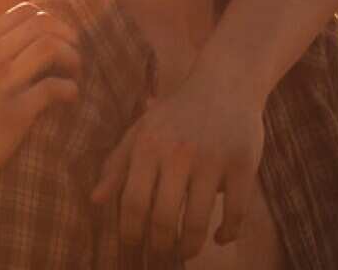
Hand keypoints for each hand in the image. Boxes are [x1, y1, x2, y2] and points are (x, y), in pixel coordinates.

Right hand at [0, 3, 80, 194]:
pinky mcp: (14, 112)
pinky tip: (68, 98)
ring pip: (50, 47)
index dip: (50, 22)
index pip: (24, 11)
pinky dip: (70, 90)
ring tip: (73, 74)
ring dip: (72, 59)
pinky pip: (54, 88)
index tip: (57, 41)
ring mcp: (0, 83)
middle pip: (43, 24)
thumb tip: (12, 35)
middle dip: (67, 36)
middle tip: (72, 56)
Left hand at [90, 65, 264, 259]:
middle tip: (159, 254)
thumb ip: (117, 165)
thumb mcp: (140, 131)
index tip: (132, 244)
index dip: (130, 230)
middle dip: (158, 244)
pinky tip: (220, 238)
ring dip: (189, 246)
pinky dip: (228, 233)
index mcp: (148, 146)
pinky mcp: (242, 165)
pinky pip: (235, 212)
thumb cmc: (175, 113)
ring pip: (197, 220)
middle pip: (162, 217)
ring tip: (184, 251)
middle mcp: (177, 154)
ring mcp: (212, 160)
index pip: (132, 201)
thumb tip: (95, 200)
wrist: (224, 84)